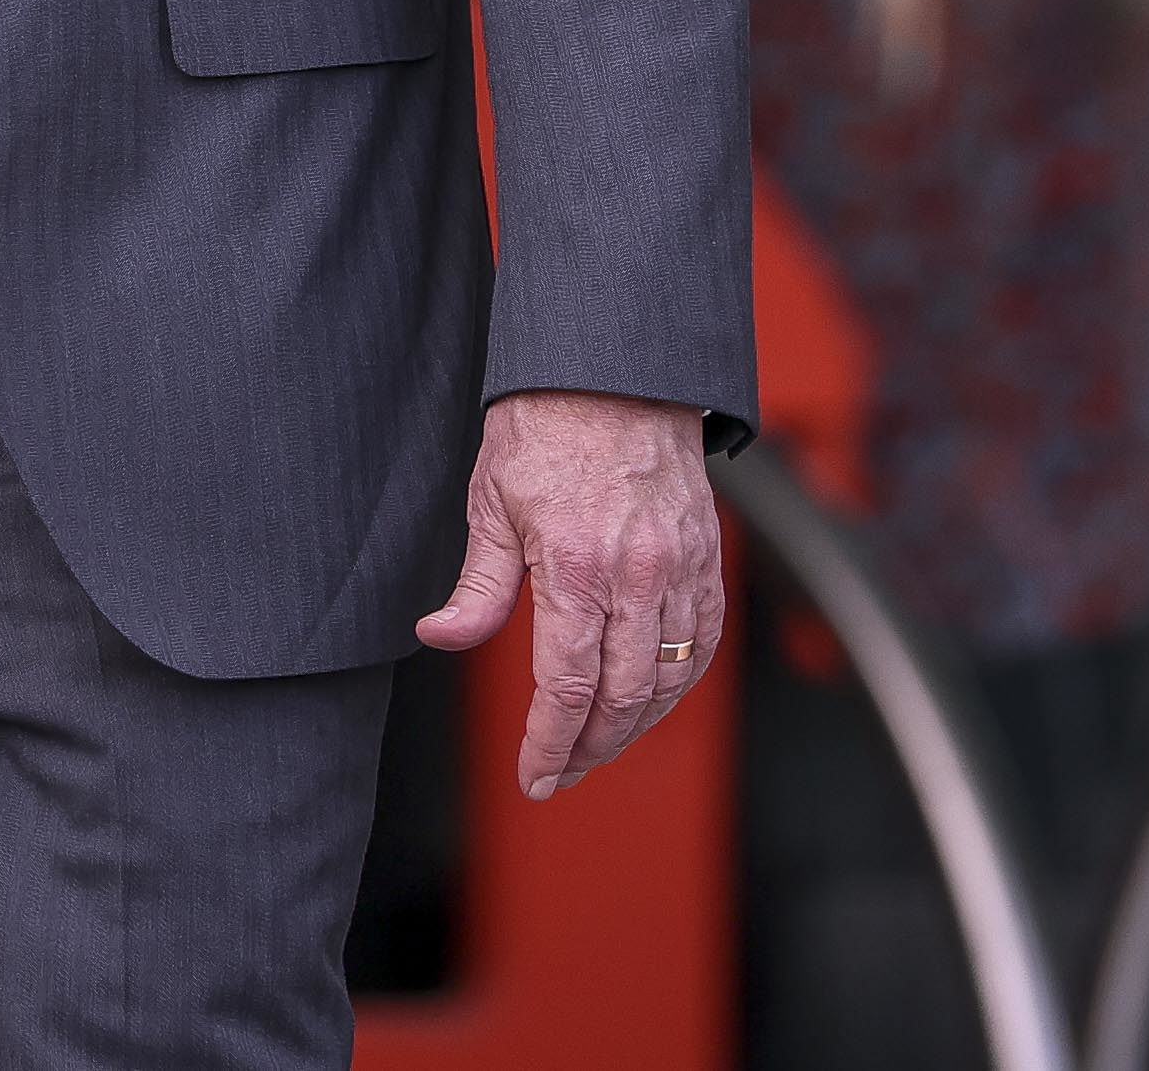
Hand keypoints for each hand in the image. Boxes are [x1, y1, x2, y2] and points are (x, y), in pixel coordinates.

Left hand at [411, 387, 722, 796]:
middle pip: (623, 697)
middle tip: (563, 772)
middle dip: (590, 748)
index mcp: (576, 567)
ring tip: (600, 744)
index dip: (550, 746)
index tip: (536, 778)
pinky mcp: (707, 555)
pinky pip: (704, 640)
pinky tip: (653, 696)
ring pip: (671, 679)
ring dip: (636, 726)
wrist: (614, 369)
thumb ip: (477, 588)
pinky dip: (681, 681)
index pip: (566, 687)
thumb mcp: (491, 503)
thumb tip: (441, 638)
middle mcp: (637, 574)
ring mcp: (681, 566)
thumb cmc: (547, 426)